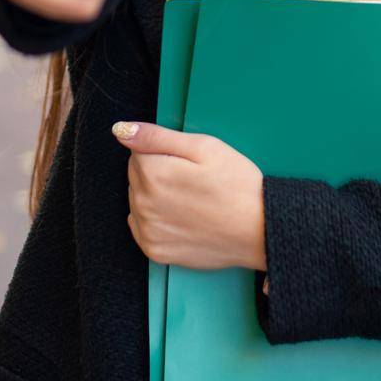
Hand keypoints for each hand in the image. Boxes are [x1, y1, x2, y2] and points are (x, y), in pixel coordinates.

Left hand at [113, 121, 266, 273]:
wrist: (259, 230)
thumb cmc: (237, 185)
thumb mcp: (204, 147)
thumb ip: (157, 136)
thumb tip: (121, 130)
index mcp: (152, 173)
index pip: (138, 151)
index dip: (165, 152)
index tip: (189, 162)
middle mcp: (142, 204)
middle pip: (136, 176)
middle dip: (158, 172)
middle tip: (193, 180)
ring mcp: (147, 231)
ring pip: (138, 200)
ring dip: (156, 196)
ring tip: (191, 200)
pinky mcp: (155, 251)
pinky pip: (142, 226)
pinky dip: (156, 220)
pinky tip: (182, 217)